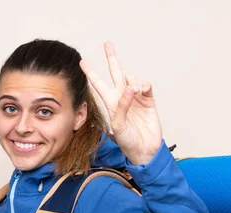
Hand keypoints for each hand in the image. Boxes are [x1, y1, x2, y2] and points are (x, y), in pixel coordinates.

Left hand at [80, 41, 163, 164]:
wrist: (144, 149)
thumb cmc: (127, 141)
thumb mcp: (118, 125)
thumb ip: (122, 107)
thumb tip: (130, 89)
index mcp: (110, 103)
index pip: (98, 84)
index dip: (91, 73)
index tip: (83, 61)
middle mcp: (122, 97)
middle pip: (116, 73)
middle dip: (112, 59)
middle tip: (108, 44)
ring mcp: (136, 98)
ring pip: (131, 77)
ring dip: (132, 80)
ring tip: (134, 91)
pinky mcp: (148, 101)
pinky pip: (146, 86)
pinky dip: (144, 85)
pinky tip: (142, 90)